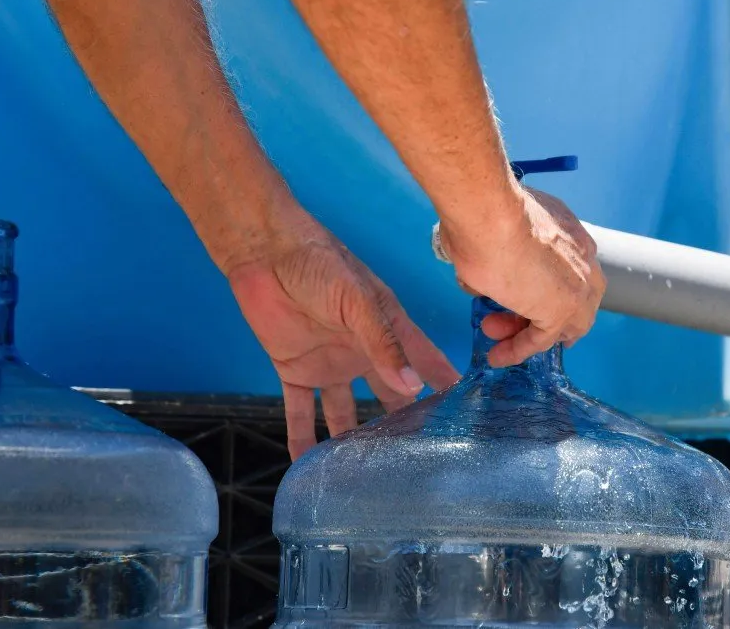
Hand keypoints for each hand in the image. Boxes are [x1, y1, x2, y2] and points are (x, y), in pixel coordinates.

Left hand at [226, 217, 459, 458]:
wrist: (263, 252)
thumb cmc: (319, 263)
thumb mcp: (357, 300)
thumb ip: (382, 343)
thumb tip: (412, 387)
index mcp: (388, 329)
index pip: (425, 363)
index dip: (444, 386)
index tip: (466, 418)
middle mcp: (364, 352)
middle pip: (390, 395)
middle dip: (403, 424)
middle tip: (420, 461)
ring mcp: (330, 364)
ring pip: (346, 411)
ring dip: (354, 440)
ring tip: (367, 476)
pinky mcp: (295, 370)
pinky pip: (300, 411)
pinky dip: (301, 438)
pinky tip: (306, 466)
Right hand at [438, 186, 605, 366]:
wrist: (488, 213)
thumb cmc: (483, 214)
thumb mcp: (496, 233)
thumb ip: (496, 254)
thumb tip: (481, 273)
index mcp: (567, 231)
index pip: (567, 270)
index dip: (545, 288)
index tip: (520, 297)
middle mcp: (582, 256)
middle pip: (570, 298)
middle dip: (538, 313)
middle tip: (504, 319)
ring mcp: (578, 283)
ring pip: (559, 320)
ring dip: (524, 332)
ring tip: (492, 333)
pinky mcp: (564, 308)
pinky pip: (543, 338)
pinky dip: (521, 349)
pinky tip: (499, 354)